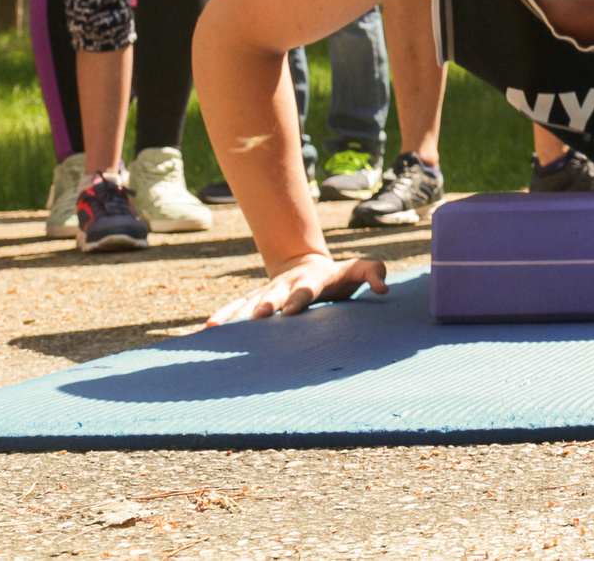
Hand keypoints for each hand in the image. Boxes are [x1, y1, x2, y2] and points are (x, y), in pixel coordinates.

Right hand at [206, 253, 387, 325]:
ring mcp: (270, 290)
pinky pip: (238, 306)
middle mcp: (287, 284)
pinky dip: (225, 315)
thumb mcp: (359, 270)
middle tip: (257, 317)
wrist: (308, 264)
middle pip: (275, 294)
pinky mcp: (257, 298)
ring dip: (237, 313)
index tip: (290, 312)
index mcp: (313, 279)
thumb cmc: (339, 275)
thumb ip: (374, 272)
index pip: (307, 289)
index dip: (299, 299)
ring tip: (218, 327)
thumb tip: (384, 288)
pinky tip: (209, 328)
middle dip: (266, 305)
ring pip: (251, 300)